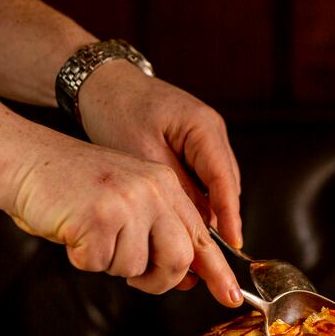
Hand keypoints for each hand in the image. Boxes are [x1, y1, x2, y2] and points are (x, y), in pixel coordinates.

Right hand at [8, 134, 242, 306]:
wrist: (23, 159)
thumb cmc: (72, 186)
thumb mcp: (128, 198)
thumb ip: (159, 229)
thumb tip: (186, 275)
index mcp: (166, 186)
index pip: (202, 236)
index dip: (218, 272)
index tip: (232, 297)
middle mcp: (154, 191)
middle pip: (178, 260)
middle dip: (158, 279)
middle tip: (137, 276)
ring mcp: (128, 202)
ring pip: (134, 267)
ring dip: (109, 262)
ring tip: (91, 232)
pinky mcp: (99, 216)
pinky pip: (99, 264)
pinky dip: (82, 257)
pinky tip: (73, 230)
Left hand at [76, 60, 242, 248]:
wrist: (102, 82)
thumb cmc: (118, 110)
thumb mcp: (142, 154)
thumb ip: (173, 188)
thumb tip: (196, 224)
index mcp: (204, 128)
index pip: (225, 180)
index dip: (230, 216)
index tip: (232, 244)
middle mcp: (213, 132)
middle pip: (226, 185)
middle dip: (221, 220)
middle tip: (210, 253)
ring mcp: (206, 138)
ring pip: (216, 185)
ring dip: (208, 212)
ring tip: (194, 243)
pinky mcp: (194, 145)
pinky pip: (203, 179)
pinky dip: (197, 200)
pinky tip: (183, 221)